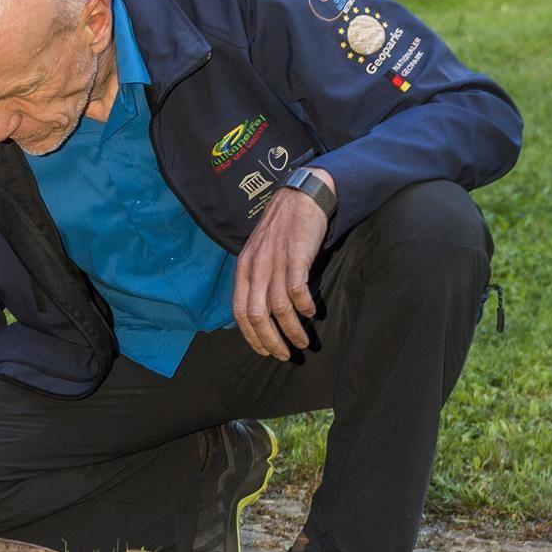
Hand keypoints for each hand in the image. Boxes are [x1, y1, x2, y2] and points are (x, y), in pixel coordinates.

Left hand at [233, 179, 331, 359]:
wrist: (300, 196)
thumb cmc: (281, 228)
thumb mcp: (259, 253)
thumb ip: (256, 279)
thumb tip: (261, 312)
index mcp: (243, 269)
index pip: (240, 312)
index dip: (251, 336)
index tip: (264, 351)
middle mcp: (255, 267)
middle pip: (257, 315)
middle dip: (270, 341)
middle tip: (284, 355)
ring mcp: (275, 261)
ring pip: (278, 307)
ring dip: (292, 329)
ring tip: (303, 342)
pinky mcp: (296, 255)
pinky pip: (297, 289)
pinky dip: (304, 306)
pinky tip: (312, 313)